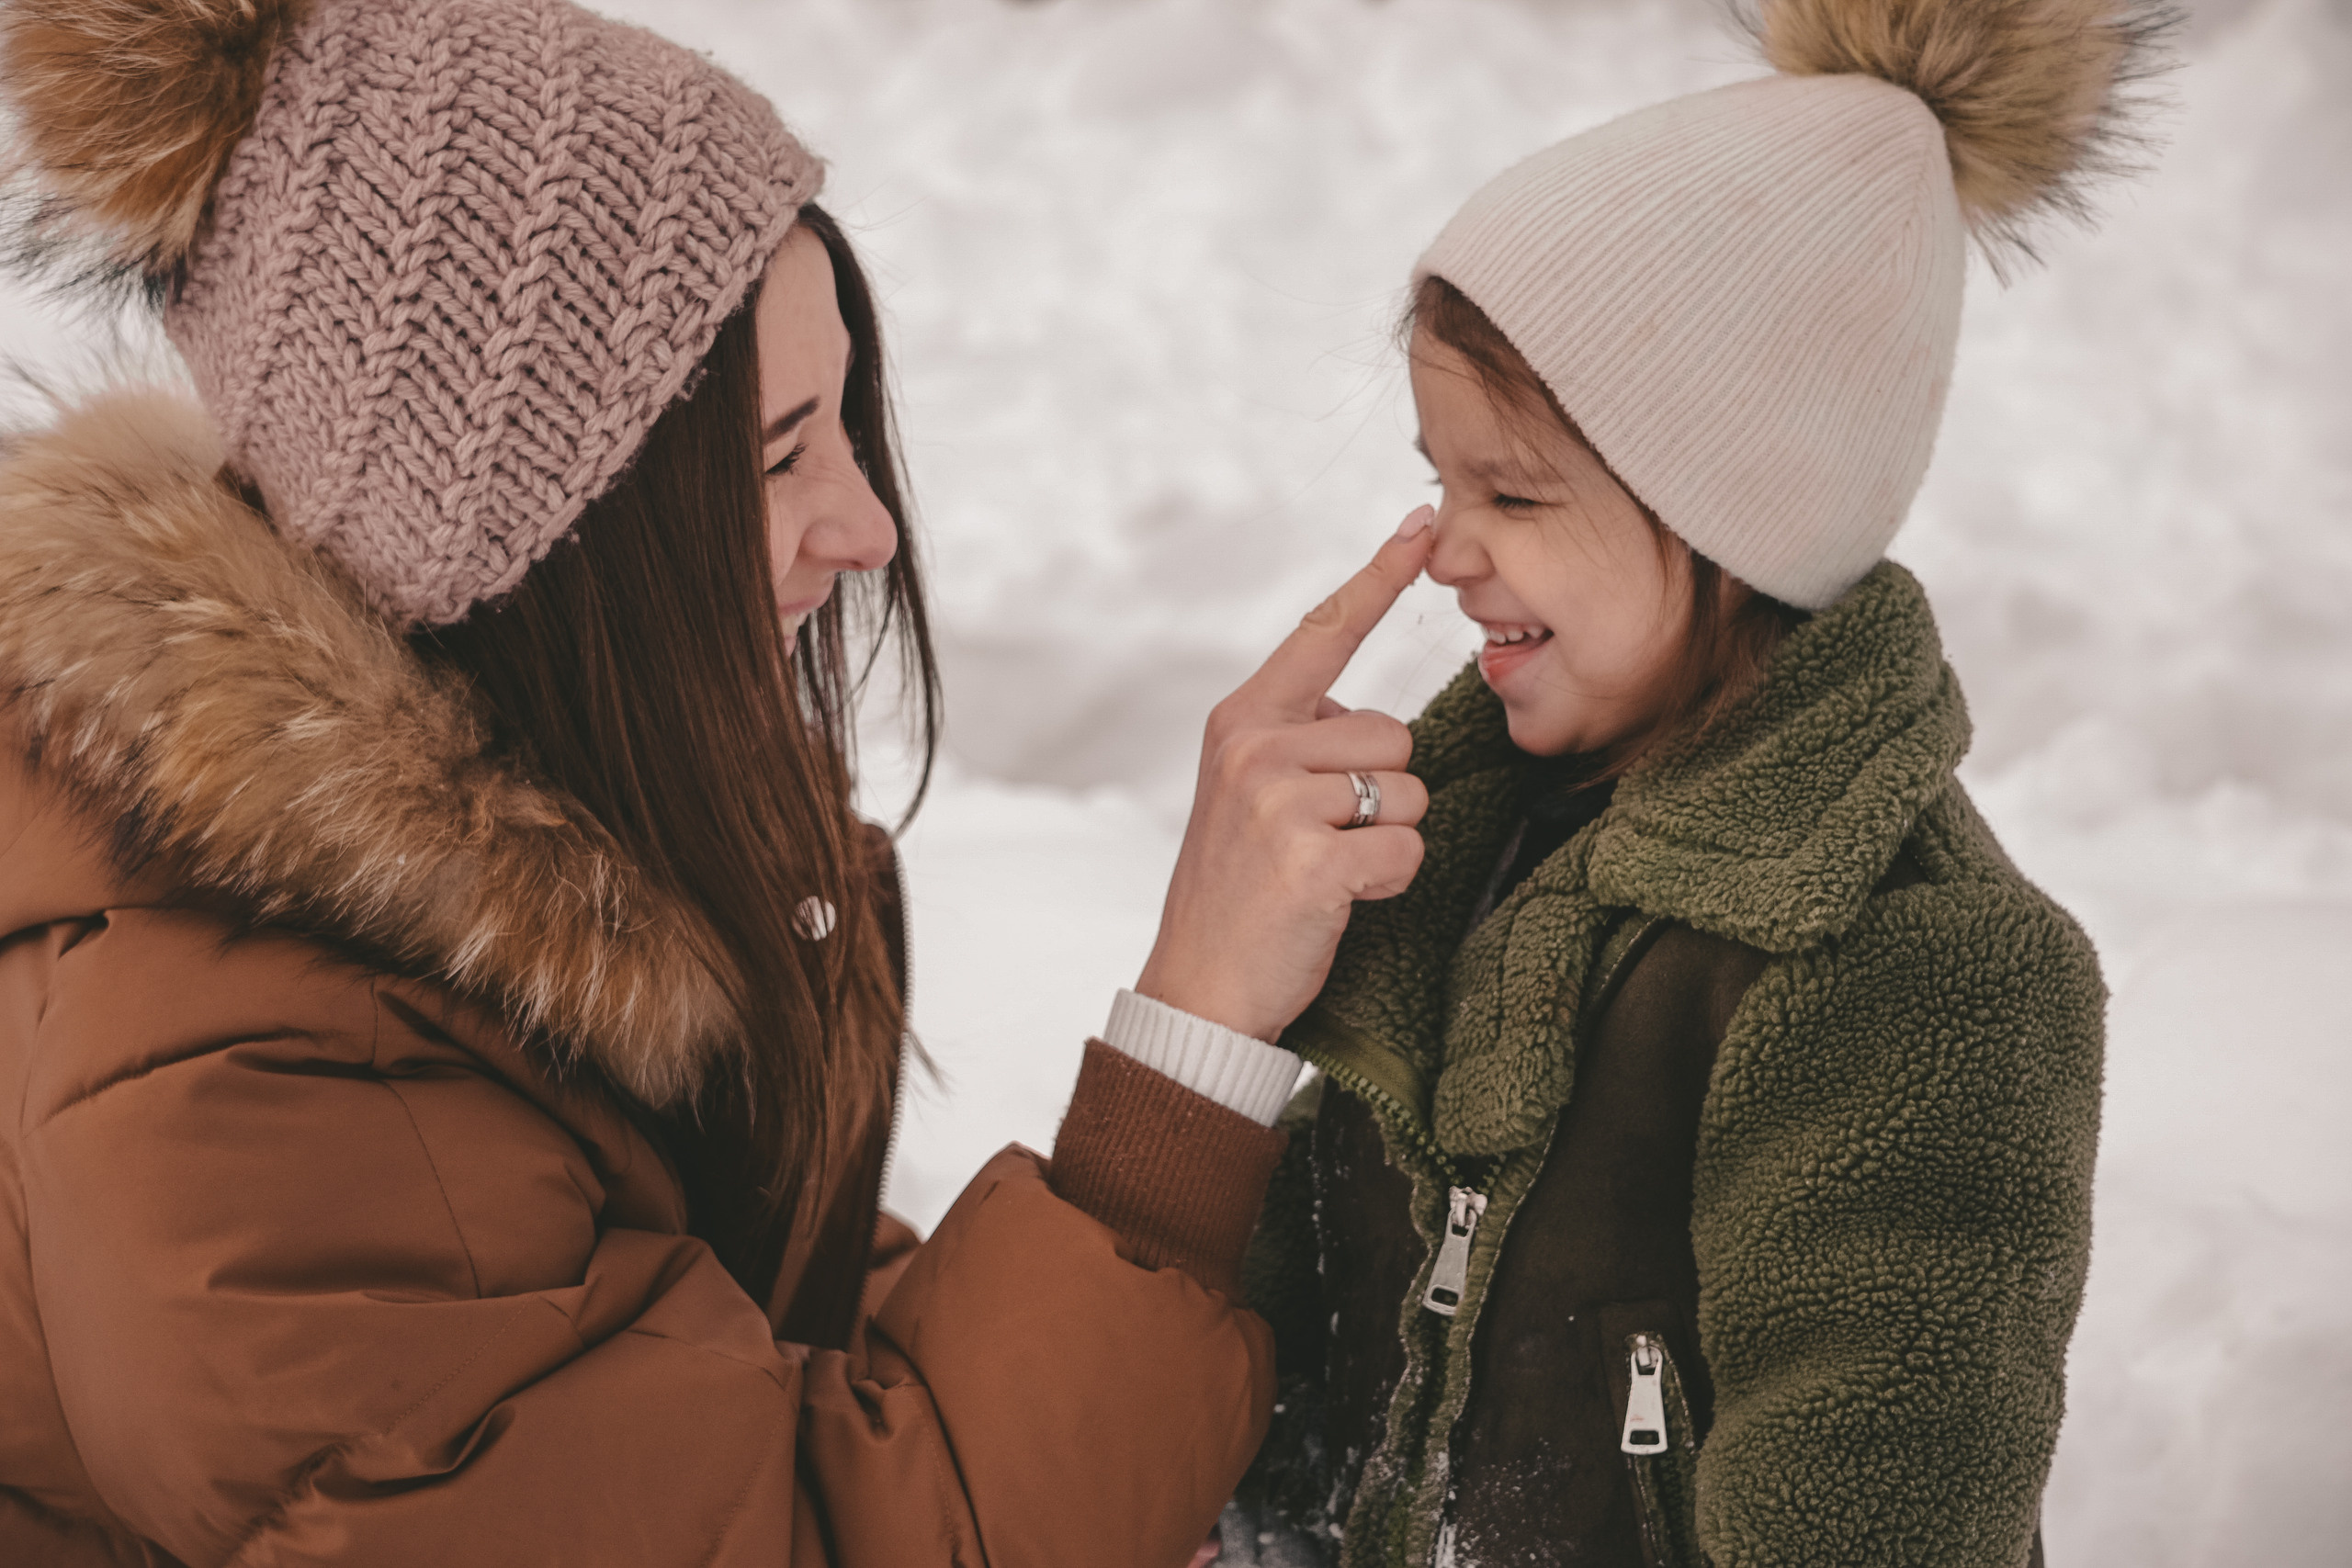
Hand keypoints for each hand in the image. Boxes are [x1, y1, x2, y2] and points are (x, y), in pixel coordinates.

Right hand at [1136, 507, 1436, 1042]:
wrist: (1198, 988)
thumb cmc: (1239, 893)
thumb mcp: (1246, 794)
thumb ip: (1295, 741)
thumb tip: (1363, 717)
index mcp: (1240, 720)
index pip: (1323, 631)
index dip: (1379, 577)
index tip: (1423, 523)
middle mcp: (1255, 747)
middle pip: (1394, 731)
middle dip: (1382, 792)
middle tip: (1321, 841)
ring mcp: (1278, 801)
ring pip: (1407, 791)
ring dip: (1387, 839)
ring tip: (1326, 871)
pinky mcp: (1310, 859)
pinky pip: (1405, 849)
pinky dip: (1389, 883)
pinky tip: (1337, 901)